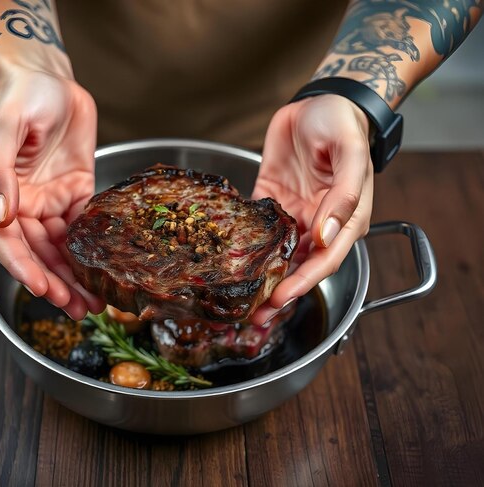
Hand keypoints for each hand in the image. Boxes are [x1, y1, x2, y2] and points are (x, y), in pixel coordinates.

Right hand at [0, 69, 104, 318]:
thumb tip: (0, 217)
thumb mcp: (3, 128)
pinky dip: (92, 252)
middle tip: (76, 308)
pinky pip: (83, 228)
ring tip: (92, 305)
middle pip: (36, 253)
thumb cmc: (20, 97)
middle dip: (55, 284)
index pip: (6, 241)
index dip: (23, 268)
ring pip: (61, 249)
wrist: (49, 79)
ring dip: (74, 277)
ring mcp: (49, 201)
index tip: (42, 290)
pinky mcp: (75, 193)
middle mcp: (21, 204)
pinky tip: (103, 270)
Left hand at [250, 94, 373, 324]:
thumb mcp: (349, 154)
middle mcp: (318, 222)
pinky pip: (256, 227)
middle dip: (280, 292)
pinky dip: (244, 245)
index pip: (324, 260)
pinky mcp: (270, 199)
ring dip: (262, 278)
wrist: (319, 99)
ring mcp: (293, 212)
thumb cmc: (342, 124)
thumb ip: (343, 195)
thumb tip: (327, 235)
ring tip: (241, 300)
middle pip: (299, 266)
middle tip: (255, 315)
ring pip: (277, 254)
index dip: (303, 283)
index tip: (280, 300)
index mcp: (344, 218)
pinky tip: (229, 263)